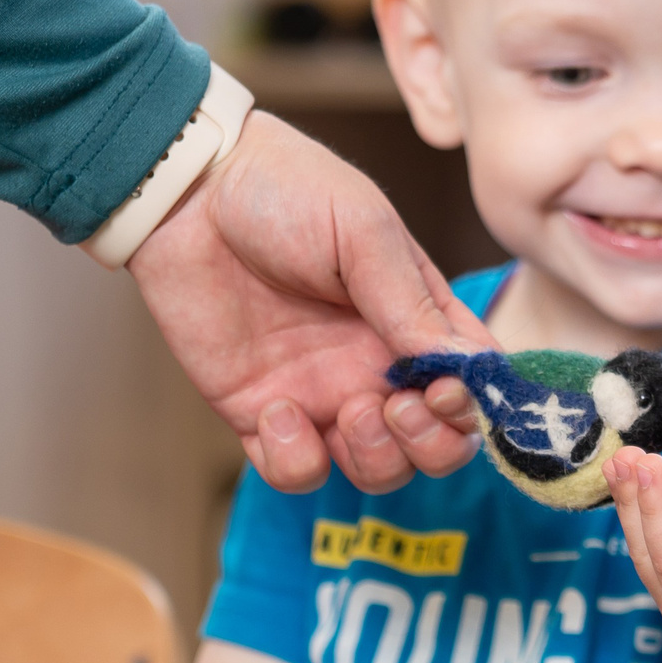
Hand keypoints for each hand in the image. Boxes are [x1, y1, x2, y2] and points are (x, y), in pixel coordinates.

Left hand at [127, 112, 490, 491]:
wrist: (188, 191)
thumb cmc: (285, 191)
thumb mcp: (364, 233)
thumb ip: (410, 305)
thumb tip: (463, 368)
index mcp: (417, 320)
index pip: (473, 386)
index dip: (473, 406)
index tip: (444, 388)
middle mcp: (378, 367)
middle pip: (437, 446)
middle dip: (431, 445)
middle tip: (397, 408)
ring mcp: (322, 394)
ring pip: (377, 470)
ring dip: (375, 459)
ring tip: (346, 411)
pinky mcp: (260, 413)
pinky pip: (296, 472)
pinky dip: (297, 461)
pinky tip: (277, 409)